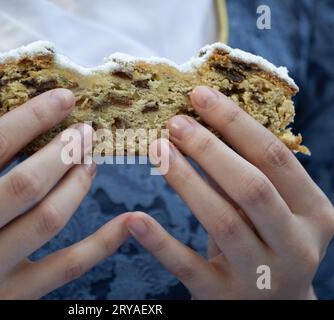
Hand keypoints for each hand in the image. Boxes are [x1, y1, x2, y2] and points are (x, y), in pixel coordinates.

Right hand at [0, 89, 130, 298]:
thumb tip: (26, 126)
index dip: (34, 116)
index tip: (64, 99)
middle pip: (27, 183)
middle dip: (66, 150)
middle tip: (86, 132)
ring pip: (49, 219)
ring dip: (80, 183)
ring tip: (90, 161)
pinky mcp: (10, 298)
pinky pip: (67, 267)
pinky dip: (102, 243)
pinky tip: (126, 222)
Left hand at [127, 86, 333, 298]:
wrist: (274, 309)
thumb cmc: (267, 243)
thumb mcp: (272, 210)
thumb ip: (247, 173)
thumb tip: (203, 122)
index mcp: (314, 213)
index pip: (275, 158)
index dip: (236, 123)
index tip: (199, 96)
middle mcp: (296, 245)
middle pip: (252, 187)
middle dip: (210, 149)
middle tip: (174, 122)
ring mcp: (261, 276)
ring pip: (222, 221)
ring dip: (186, 181)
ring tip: (157, 150)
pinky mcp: (224, 297)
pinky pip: (189, 267)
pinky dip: (161, 242)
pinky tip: (135, 219)